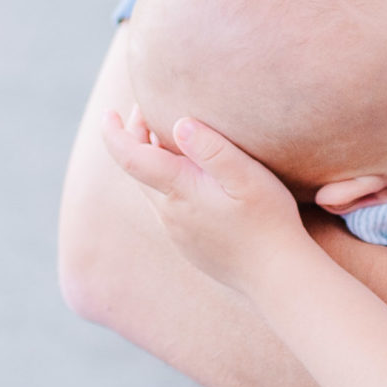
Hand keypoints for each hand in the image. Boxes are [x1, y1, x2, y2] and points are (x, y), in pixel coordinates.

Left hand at [100, 107, 306, 290]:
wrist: (278, 277)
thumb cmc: (268, 221)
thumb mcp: (248, 177)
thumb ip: (214, 150)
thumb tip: (180, 123)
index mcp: (180, 191)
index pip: (130, 158)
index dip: (115, 134)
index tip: (109, 114)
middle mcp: (170, 214)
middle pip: (138, 171)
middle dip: (136, 138)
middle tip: (146, 109)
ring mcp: (178, 232)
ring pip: (152, 190)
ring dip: (151, 161)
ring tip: (167, 135)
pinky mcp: (189, 245)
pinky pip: (167, 208)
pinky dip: (167, 183)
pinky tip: (189, 177)